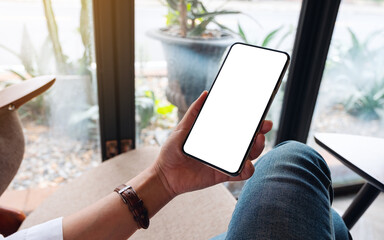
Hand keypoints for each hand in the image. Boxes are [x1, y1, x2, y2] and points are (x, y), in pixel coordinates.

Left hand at [153, 91, 272, 197]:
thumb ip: (194, 112)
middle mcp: (225, 148)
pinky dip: (247, 170)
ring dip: (257, 149)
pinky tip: (245, 165)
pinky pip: (240, 174)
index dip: (253, 122)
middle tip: (263, 128)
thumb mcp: (182, 128)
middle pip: (249, 141)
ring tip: (256, 142)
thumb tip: (205, 94)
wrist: (165, 174)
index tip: (261, 116)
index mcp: (218, 136)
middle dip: (260, 133)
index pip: (239, 127)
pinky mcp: (223, 175)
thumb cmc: (172, 150)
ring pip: (249, 156)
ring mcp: (225, 162)